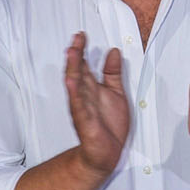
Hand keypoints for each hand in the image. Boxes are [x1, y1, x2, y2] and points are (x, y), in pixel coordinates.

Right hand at [62, 32, 131, 179]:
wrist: (106, 153)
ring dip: (72, 68)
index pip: (84, 65)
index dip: (82, 49)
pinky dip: (75, 93)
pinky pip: (78, 105)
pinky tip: (72, 82)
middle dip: (76, 54)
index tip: (82, 35)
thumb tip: (114, 52)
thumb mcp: (117, 93)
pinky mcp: (85, 121)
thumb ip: (113, 73)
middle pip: (77, 71)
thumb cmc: (109, 126)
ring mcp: (82, 108)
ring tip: (72, 52)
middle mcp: (84, 96)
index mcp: (91, 89)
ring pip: (75, 85)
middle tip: (76, 39)